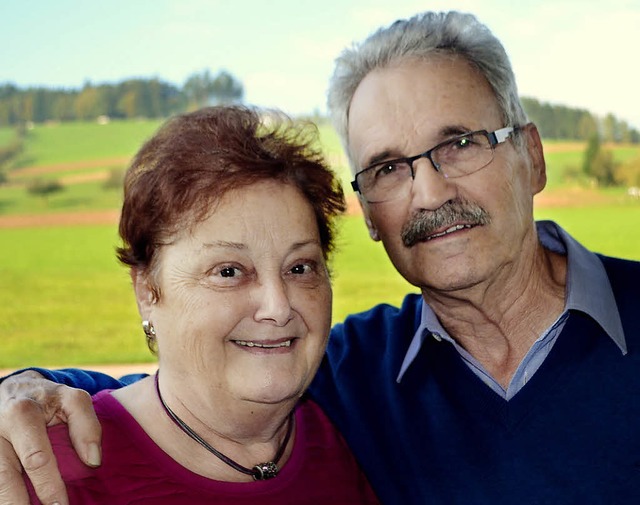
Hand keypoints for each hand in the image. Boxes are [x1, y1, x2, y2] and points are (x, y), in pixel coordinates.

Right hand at [0, 371, 101, 504]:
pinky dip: (4, 494)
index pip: (36, 459)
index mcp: (22, 415)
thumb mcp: (73, 400)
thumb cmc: (48, 398)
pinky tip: (17, 501)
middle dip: (21, 503)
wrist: (15, 389)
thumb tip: (93, 460)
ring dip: (10, 501)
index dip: (49, 486)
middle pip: (6, 478)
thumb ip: (87, 425)